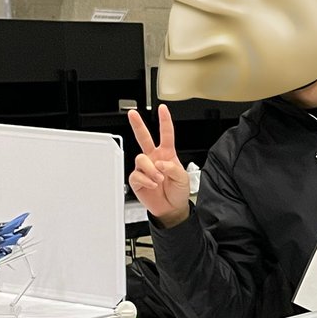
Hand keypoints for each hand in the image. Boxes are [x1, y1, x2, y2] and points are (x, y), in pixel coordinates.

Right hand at [128, 105, 190, 227]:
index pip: (166, 135)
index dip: (165, 121)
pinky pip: (137, 175)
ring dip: (151, 170)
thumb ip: (173, 168)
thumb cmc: (178, 192)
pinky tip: (154, 185)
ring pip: (141, 159)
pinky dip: (147, 180)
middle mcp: (154, 158)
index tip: (163, 109)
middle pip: (144, 138)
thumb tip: (160, 163)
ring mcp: (145, 168)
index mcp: (167, 155)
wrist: (172, 208)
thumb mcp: (183, 178)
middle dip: (138, 125)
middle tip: (133, 114)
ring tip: (159, 180)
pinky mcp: (138, 179)